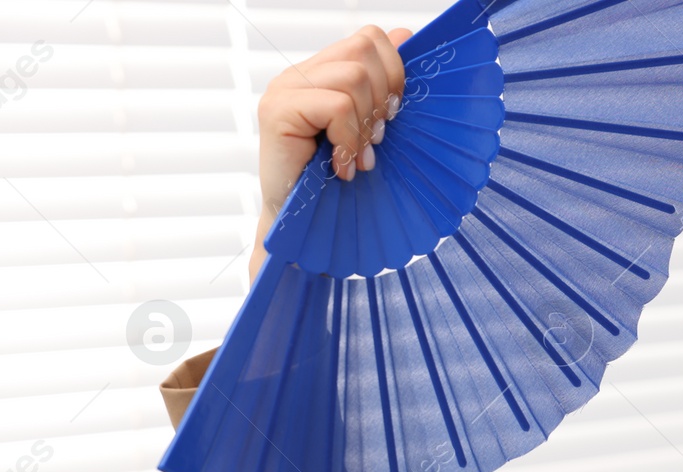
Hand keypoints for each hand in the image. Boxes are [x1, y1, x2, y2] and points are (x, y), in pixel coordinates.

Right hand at [249, 25, 411, 280]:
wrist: (301, 226)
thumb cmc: (337, 184)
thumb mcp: (370, 130)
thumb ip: (383, 84)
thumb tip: (405, 34)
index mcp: (322, 72)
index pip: (369, 39)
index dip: (394, 72)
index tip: (391, 116)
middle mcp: (300, 74)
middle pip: (364, 49)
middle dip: (383, 97)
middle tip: (375, 140)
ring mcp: (285, 90)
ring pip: (353, 77)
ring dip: (365, 125)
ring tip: (357, 158)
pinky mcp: (277, 112)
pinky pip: (335, 106)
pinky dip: (348, 140)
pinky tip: (341, 166)